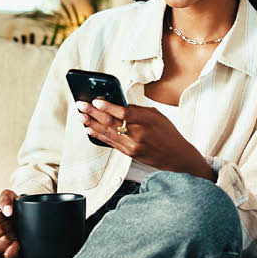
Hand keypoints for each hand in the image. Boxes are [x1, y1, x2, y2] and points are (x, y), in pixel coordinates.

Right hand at [0, 189, 20, 257]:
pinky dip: (14, 247)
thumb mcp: (8, 197)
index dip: (1, 216)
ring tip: (12, 230)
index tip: (4, 215)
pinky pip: (8, 254)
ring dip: (12, 234)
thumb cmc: (10, 209)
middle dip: (8, 224)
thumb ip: (5, 199)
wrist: (21, 218)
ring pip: (3, 242)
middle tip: (10, 223)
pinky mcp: (3, 255)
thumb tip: (7, 211)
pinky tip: (16, 241)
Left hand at [76, 98, 214, 180]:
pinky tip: (89, 129)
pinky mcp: (129, 153)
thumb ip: (137, 110)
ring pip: (107, 133)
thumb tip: (117, 104)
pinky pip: (110, 142)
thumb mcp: (156, 115)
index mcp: (147, 121)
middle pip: (111, 122)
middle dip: (93, 113)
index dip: (108, 107)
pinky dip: (98, 135)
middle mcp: (138, 135)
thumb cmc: (168, 133)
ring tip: (81, 116)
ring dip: (92, 124)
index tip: (95, 101)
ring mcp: (132, 146)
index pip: (124, 113)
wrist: (176, 156)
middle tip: (81, 105)